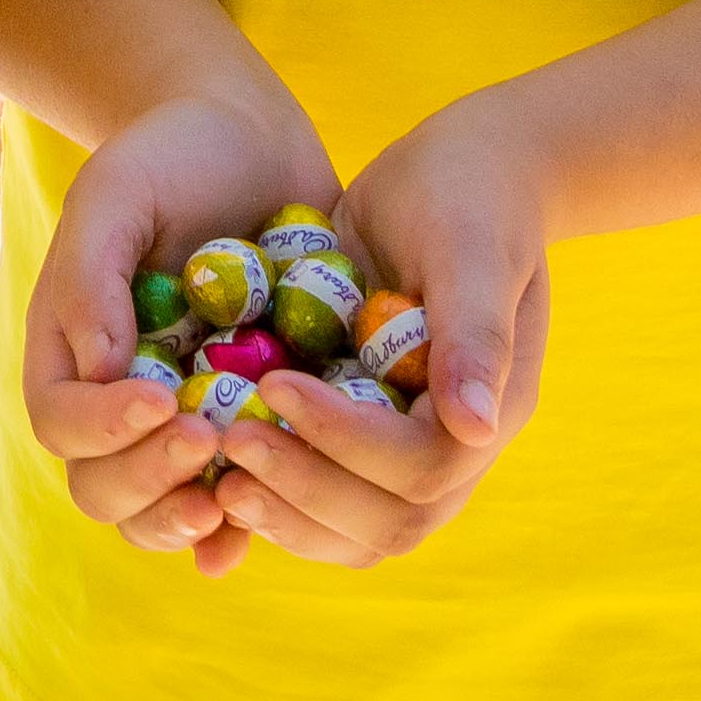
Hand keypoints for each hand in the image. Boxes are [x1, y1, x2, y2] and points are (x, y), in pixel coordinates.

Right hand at [16, 90, 337, 566]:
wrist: (250, 141)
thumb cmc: (169, 158)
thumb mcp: (118, 194)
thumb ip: (94, 276)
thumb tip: (99, 372)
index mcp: (73, 352)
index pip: (63, 423)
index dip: (104, 429)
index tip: (162, 397)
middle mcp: (119, 403)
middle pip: (106, 488)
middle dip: (152, 479)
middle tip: (209, 438)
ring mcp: (185, 423)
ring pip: (164, 512)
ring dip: (193, 516)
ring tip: (243, 487)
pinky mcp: (249, 428)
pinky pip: (237, 502)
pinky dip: (241, 529)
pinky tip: (258, 531)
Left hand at [213, 94, 549, 570]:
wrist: (458, 172)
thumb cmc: (468, 196)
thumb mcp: (471, 251)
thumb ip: (473, 335)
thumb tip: (474, 428)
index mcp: (488, 412)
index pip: (419, 469)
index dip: (345, 440)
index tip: (277, 386)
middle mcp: (450, 447)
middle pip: (384, 520)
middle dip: (304, 488)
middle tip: (229, 441)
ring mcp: (403, 445)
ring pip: (350, 528)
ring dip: (283, 510)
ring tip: (215, 473)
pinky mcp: (360, 431)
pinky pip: (319, 493)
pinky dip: (273, 494)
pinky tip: (213, 469)